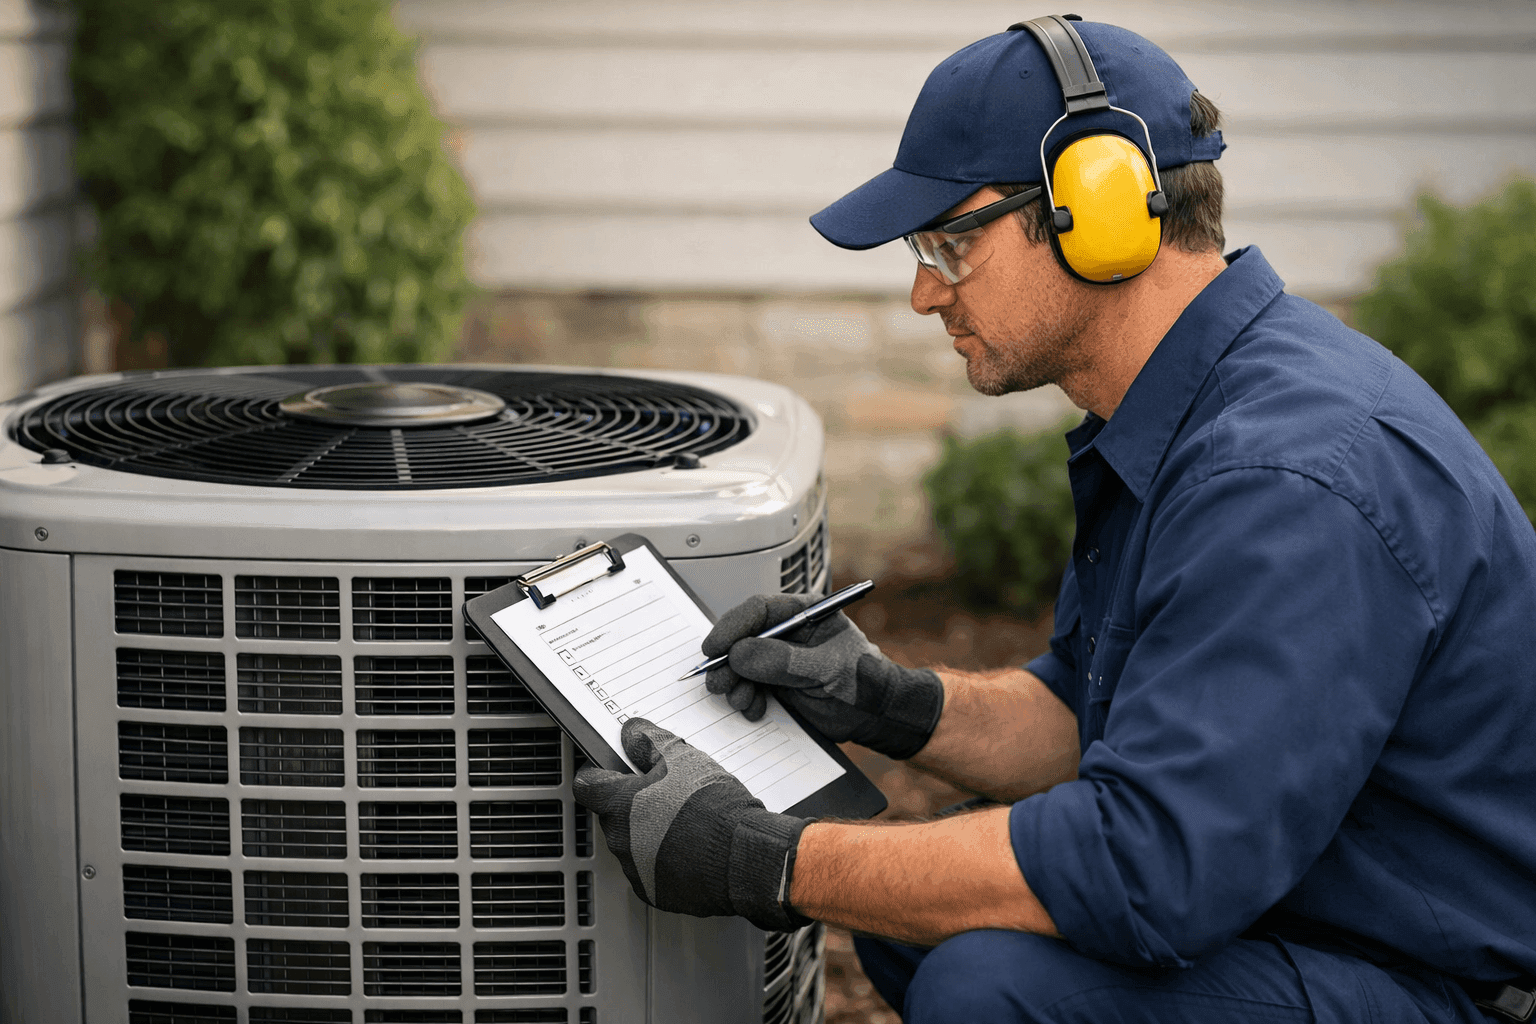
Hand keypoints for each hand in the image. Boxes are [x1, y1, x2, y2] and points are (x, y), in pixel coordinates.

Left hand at [572, 718, 812, 931]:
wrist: (744, 856)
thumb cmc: (714, 806)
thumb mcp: (683, 758)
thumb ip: (649, 742)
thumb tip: (632, 732)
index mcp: (619, 805)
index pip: (587, 785)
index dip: (599, 774)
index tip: (611, 771)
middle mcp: (620, 840)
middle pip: (615, 815)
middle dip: (635, 804)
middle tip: (667, 793)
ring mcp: (636, 870)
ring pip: (634, 844)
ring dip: (651, 833)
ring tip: (688, 822)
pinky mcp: (656, 893)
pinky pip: (653, 871)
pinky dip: (667, 861)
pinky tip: (694, 848)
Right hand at [701, 594, 944, 759]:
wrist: (876, 715)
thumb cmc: (863, 682)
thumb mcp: (826, 669)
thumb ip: (785, 661)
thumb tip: (741, 653)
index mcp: (805, 613)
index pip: (759, 610)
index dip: (732, 627)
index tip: (714, 648)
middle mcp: (788, 633)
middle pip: (743, 637)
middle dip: (728, 661)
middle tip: (719, 682)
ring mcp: (780, 658)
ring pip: (741, 664)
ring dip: (734, 684)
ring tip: (741, 700)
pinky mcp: (776, 683)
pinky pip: (749, 686)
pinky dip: (745, 699)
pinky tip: (754, 709)